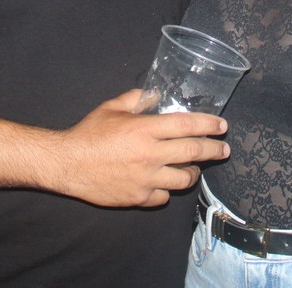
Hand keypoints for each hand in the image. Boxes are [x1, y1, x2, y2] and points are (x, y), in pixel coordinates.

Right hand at [49, 89, 228, 208]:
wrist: (67, 164)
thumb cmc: (88, 133)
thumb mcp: (111, 108)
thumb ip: (136, 99)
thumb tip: (155, 94)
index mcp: (145, 129)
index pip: (187, 125)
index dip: (208, 125)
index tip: (221, 126)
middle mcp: (150, 154)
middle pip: (194, 152)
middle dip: (214, 150)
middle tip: (223, 149)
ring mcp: (146, 178)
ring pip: (184, 179)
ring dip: (193, 173)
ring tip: (194, 169)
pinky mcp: (138, 197)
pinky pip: (163, 197)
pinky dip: (166, 191)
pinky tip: (163, 184)